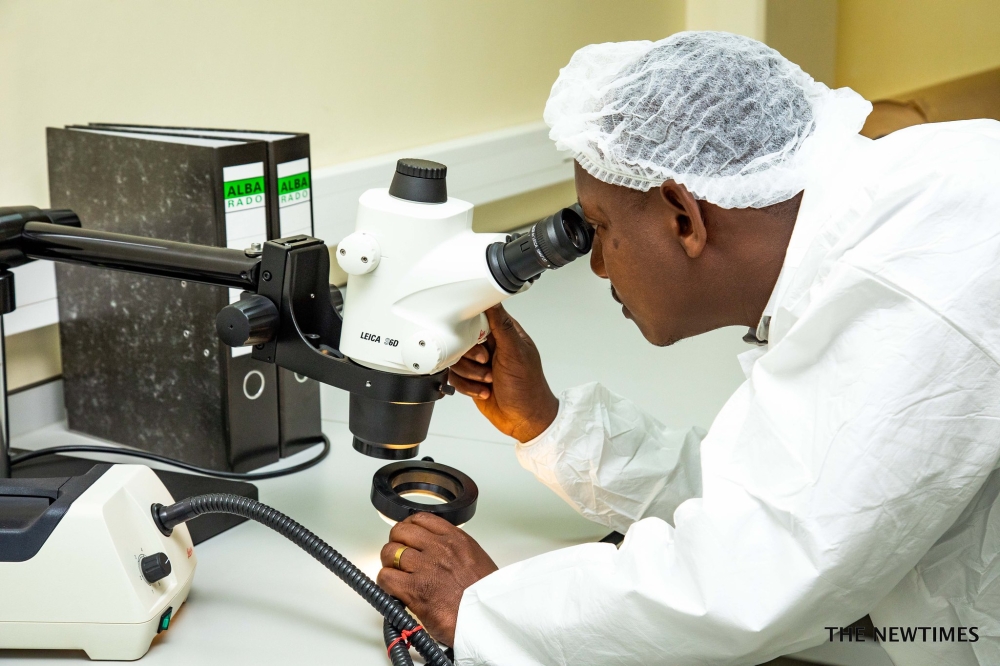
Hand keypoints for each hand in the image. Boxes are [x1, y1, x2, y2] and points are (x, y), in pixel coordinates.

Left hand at [377, 513, 498, 646]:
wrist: (487, 618)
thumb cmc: (484, 596)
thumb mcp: (475, 559)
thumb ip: (453, 550)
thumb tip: (434, 551)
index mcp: (455, 539)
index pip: (421, 519)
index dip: (408, 527)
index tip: (406, 537)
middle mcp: (439, 549)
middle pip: (401, 532)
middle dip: (396, 543)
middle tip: (397, 557)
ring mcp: (425, 568)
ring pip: (390, 552)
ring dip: (389, 564)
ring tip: (395, 574)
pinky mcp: (414, 590)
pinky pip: (386, 577)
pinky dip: (386, 583)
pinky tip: (394, 590)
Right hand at [449, 304, 558, 441]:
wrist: (524, 419)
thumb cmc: (528, 387)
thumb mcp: (515, 353)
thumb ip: (501, 325)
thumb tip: (491, 300)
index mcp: (504, 333)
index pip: (479, 317)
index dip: (472, 328)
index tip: (476, 340)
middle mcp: (491, 346)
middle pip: (462, 339)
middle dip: (472, 357)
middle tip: (486, 363)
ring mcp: (480, 364)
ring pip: (456, 359)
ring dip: (471, 374)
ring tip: (488, 380)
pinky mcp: (471, 379)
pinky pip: (455, 377)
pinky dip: (468, 386)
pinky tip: (484, 390)